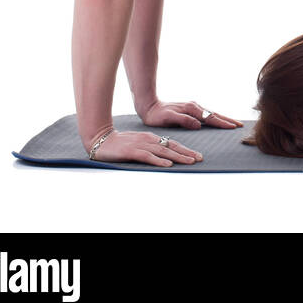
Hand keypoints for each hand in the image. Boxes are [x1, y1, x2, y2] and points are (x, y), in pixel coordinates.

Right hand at [88, 129, 202, 166]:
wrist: (102, 140)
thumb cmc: (121, 143)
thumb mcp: (140, 143)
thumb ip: (152, 148)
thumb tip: (166, 155)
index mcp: (152, 138)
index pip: (172, 143)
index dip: (185, 149)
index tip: (197, 155)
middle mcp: (149, 140)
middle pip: (172, 147)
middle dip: (187, 153)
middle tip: (200, 159)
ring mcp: (141, 145)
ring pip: (163, 151)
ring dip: (178, 157)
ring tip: (190, 161)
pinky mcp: (132, 151)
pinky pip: (148, 157)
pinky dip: (159, 161)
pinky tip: (168, 164)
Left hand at [138, 99, 242, 129]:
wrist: (149, 106)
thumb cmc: (157, 115)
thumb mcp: (168, 118)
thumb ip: (184, 120)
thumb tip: (199, 124)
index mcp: (191, 109)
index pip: (210, 118)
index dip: (222, 123)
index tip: (233, 127)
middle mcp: (195, 107)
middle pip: (215, 114)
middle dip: (228, 120)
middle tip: (240, 125)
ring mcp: (193, 108)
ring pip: (212, 114)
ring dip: (223, 118)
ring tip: (233, 123)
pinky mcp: (190, 110)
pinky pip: (206, 114)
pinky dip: (215, 117)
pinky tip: (217, 120)